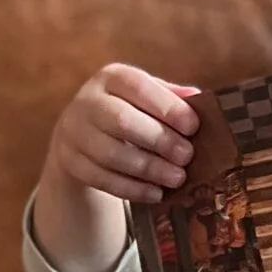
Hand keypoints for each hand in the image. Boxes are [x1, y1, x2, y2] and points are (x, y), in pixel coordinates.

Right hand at [32, 64, 199, 271]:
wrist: (81, 135)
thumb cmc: (128, 112)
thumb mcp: (145, 98)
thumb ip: (171, 98)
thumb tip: (200, 99)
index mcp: (112, 78)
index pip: (138, 86)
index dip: (166, 106)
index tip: (193, 126)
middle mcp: (88, 102)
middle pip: (121, 121)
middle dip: (159, 140)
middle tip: (187, 156)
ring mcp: (74, 133)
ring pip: (111, 154)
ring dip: (149, 169)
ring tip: (177, 178)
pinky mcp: (70, 162)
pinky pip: (101, 179)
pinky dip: (132, 189)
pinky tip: (156, 193)